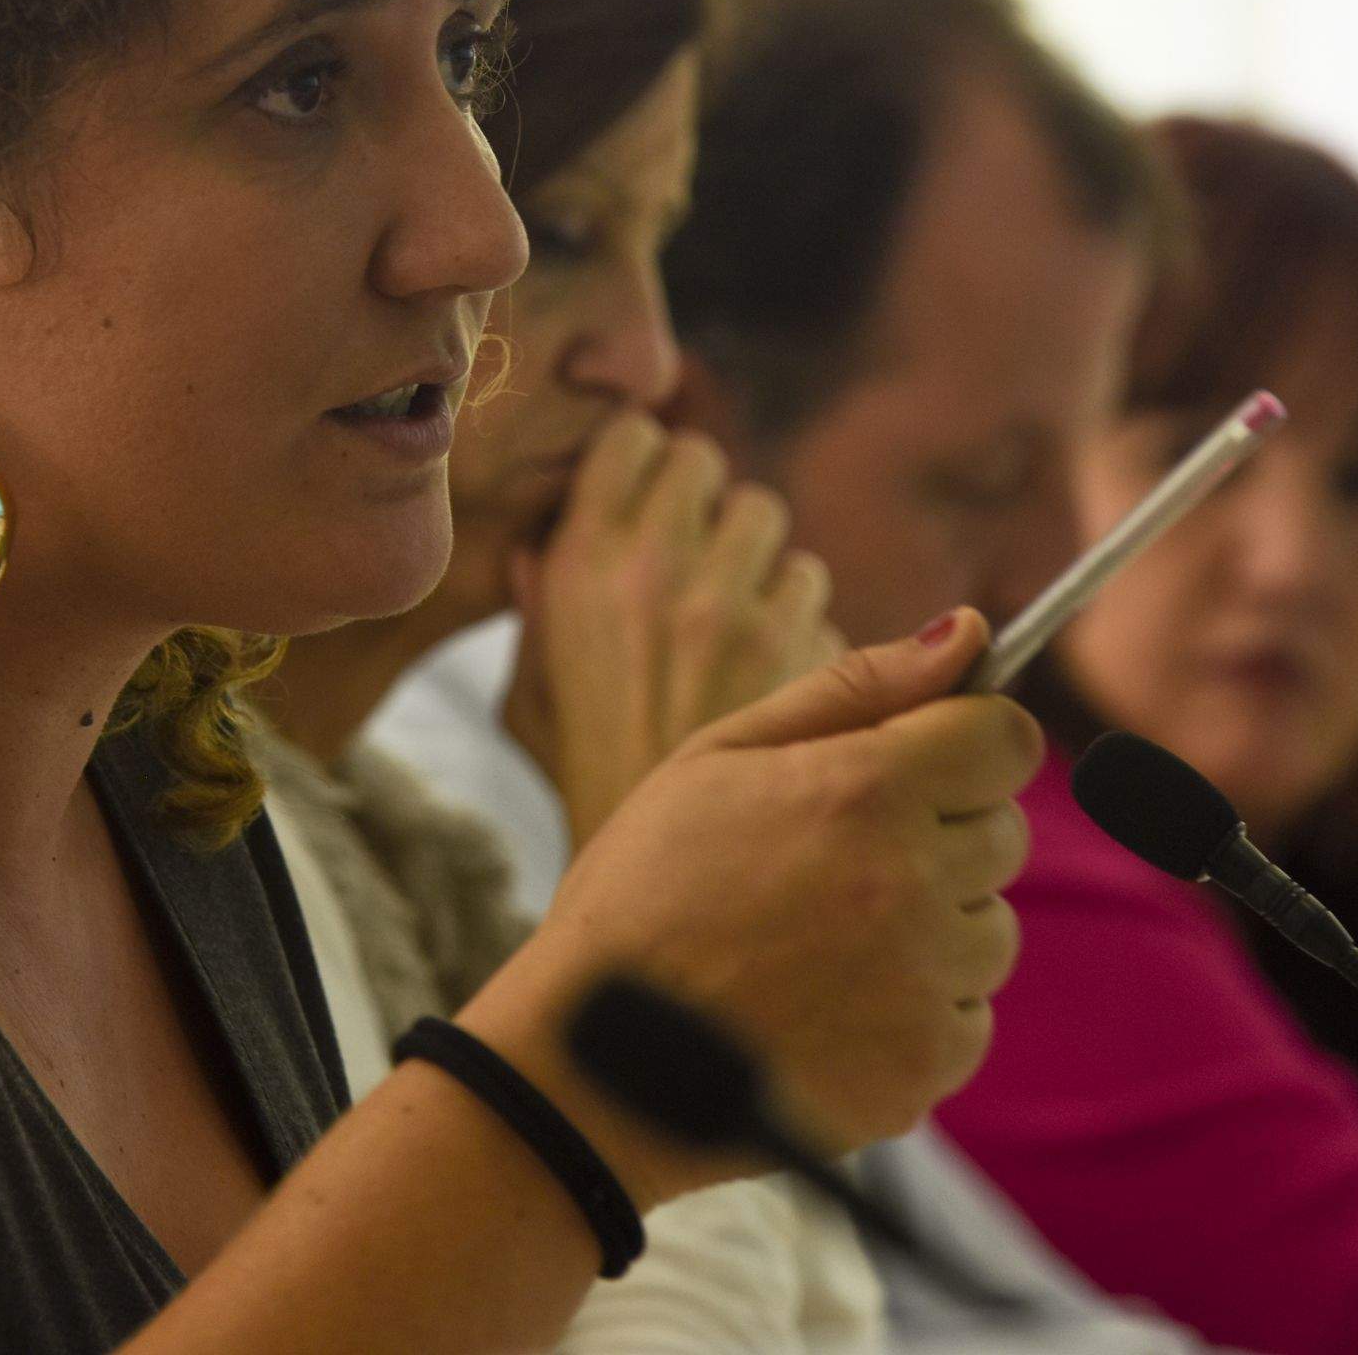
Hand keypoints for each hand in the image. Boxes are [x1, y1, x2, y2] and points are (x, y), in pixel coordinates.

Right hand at [461, 612, 1040, 1207]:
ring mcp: (925, 984)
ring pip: (992, 929)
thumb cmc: (641, 894)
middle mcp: (911, 883)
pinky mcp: (924, 1070)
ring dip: (933, 927)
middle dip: (939, 834)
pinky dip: (918, 1011)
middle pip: (1003, 832)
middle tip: (833, 862)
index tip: (923, 762)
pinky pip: (968, 1018)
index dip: (967, 742)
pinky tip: (829, 1006)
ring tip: (822, 942)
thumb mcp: (718, 755)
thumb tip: (969, 632)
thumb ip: (854, 687)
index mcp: (863, 790)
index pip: (1005, 738)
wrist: (592, 1060)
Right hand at [506, 412, 844, 845]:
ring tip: (741, 657)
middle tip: (702, 581)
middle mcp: (672, 576)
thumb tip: (545, 542)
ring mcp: (754, 622)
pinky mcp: (820, 667)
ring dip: (774, 590)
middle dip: (717, 522)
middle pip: (724, 479)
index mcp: (588, 565)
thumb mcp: (529, 697)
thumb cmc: (586, 797)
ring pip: (791, 550)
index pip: (643, 437)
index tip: (650, 502)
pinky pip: (827, 622)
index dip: (650, 467)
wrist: (660, 919)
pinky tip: (778, 704)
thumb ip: (542, 608)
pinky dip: (810, 649)